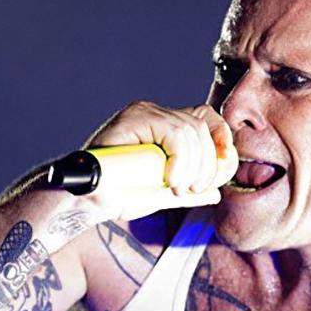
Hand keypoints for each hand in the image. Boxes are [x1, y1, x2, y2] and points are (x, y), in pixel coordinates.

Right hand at [82, 101, 238, 220]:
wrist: (89, 198)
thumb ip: (187, 189)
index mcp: (166, 126)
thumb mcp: (162, 193)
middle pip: (202, 127)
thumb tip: (214, 193)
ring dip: (192, 166)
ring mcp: (145, 112)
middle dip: (208, 163)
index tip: (221, 168)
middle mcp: (156, 114)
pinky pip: (173, 132)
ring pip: (190, 130)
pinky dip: (179, 159)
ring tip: (177, 187)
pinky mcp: (135, 117)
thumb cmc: (119, 195)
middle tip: (193, 190)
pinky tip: (170, 178)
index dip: (221, 139)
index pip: (207, 118)